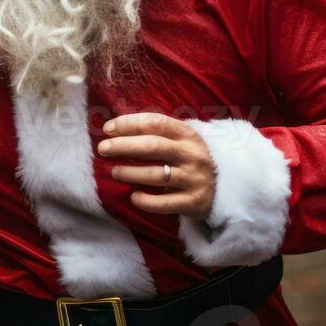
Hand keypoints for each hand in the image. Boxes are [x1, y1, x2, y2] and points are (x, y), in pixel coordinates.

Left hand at [99, 113, 215, 221]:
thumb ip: (155, 134)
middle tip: (103, 149)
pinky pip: (164, 203)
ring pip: (156, 175)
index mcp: (187, 134)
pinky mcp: (193, 202)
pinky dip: (146, 201)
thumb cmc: (188, 160)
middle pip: (152, 146)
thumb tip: (115, 129)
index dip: (129, 123)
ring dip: (130, 173)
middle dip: (123, 146)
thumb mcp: (180, 141)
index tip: (108, 129)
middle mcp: (192, 154)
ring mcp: (194, 179)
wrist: (222, 189)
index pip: (155, 122)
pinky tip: (134, 197)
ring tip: (115, 172)